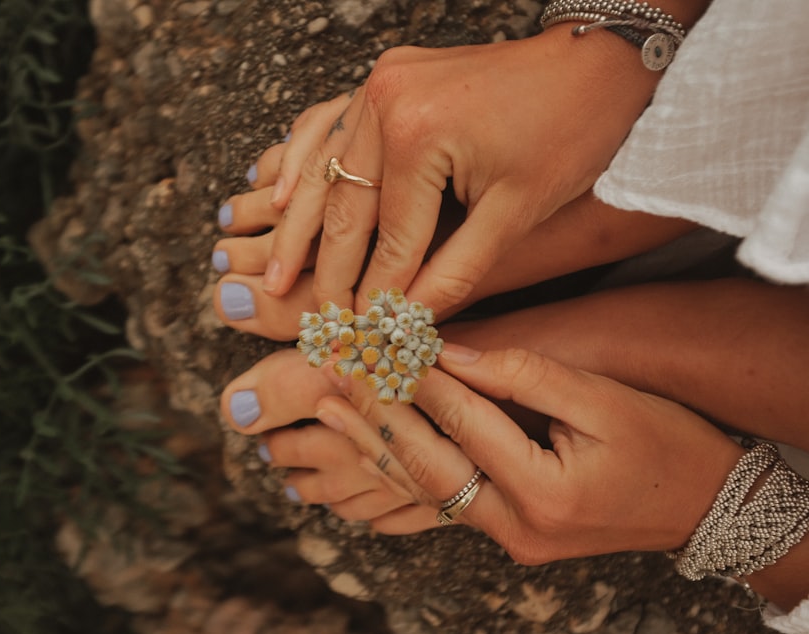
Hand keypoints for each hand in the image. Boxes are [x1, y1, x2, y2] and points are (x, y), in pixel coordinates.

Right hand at [263, 28, 664, 315]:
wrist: (596, 60)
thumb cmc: (570, 131)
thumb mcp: (515, 214)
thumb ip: (454, 271)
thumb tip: (407, 320)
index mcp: (418, 134)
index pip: (389, 239)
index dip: (375, 297)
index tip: (360, 338)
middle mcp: (383, 100)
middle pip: (342, 207)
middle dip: (326, 271)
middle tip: (311, 321)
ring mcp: (378, 83)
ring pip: (322, 169)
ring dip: (297, 226)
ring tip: (272, 275)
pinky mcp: (383, 77)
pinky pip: (327, 124)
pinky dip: (303, 162)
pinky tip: (279, 194)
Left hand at [316, 346, 744, 560]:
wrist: (708, 507)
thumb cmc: (667, 442)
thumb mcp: (602, 398)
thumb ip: (523, 375)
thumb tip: (448, 352)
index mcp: (545, 491)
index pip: (461, 421)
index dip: (417, 374)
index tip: (378, 337)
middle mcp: (518, 528)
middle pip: (426, 464)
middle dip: (376, 412)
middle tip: (335, 369)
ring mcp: (511, 540)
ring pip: (424, 491)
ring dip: (376, 445)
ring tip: (327, 407)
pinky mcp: (509, 537)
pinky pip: (441, 504)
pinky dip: (402, 473)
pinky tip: (366, 451)